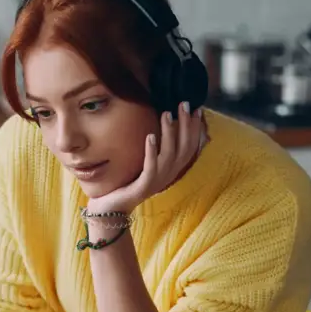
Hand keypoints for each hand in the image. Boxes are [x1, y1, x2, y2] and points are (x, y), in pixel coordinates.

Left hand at [87, 101, 203, 215]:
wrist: (114, 208)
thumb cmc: (128, 183)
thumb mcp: (146, 164)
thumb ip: (156, 150)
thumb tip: (161, 126)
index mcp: (172, 169)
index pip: (190, 146)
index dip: (195, 128)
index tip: (197, 108)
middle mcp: (168, 175)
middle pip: (184, 147)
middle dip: (186, 124)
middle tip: (184, 103)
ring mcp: (157, 181)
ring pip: (169, 154)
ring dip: (169, 132)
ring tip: (166, 113)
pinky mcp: (144, 185)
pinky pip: (151, 167)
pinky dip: (152, 151)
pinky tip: (150, 136)